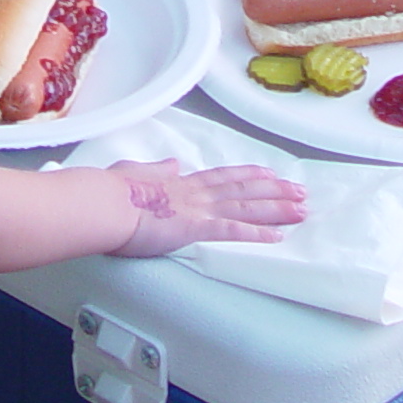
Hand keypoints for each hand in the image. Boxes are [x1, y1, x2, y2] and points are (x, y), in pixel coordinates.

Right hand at [104, 160, 306, 257]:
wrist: (102, 203)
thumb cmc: (108, 193)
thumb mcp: (134, 173)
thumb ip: (155, 170)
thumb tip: (171, 164)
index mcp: (179, 183)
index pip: (222, 178)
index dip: (248, 177)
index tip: (270, 175)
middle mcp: (195, 194)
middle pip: (243, 191)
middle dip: (275, 192)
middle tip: (301, 192)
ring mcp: (197, 210)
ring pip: (246, 208)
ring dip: (276, 210)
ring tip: (301, 211)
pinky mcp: (193, 228)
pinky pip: (232, 231)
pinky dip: (256, 233)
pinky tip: (276, 237)